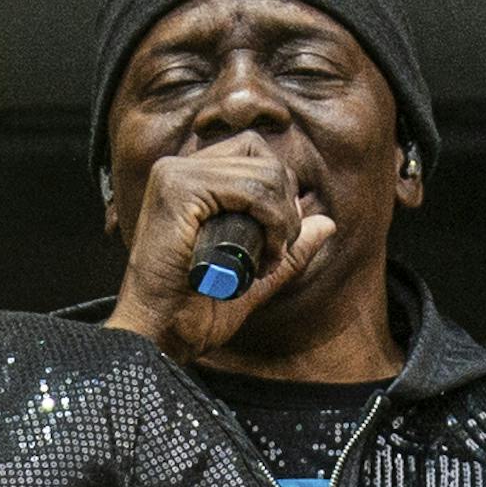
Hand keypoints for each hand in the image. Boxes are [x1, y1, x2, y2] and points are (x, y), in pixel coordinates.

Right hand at [106, 134, 336, 364]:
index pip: (253, 154)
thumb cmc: (190, 311)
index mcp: (188, 182)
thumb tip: (326, 223)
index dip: (279, 191)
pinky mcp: (177, 189)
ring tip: (270, 257)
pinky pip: (250, 187)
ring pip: (263, 169)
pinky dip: (271, 218)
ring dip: (282, 216)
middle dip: (284, 200)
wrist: (159, 334)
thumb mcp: (251, 277)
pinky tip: (265, 252)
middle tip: (278, 250)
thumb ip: (286, 249)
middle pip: (260, 151)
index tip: (277, 241)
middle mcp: (177, 170)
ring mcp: (174, 176)